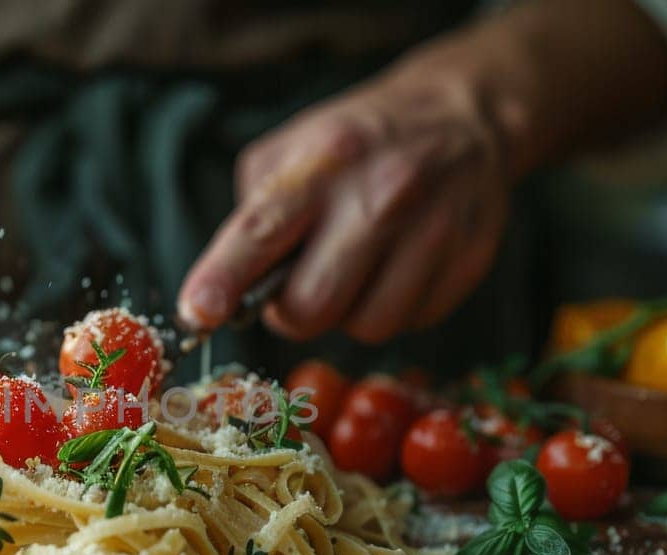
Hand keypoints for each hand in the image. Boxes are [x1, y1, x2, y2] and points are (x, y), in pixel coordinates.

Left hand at [178, 76, 507, 342]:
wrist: (466, 117)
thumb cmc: (360, 143)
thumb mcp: (293, 149)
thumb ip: (256, 214)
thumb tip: (229, 286)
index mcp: (323, 162)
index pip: (262, 230)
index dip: (224, 278)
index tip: (198, 312)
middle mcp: (381, 193)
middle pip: (313, 305)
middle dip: (294, 312)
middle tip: (298, 287)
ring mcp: (432, 228)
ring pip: (366, 325)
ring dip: (347, 313)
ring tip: (355, 270)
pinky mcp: (468, 260)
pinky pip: (411, 322)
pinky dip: (393, 307)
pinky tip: (397, 267)